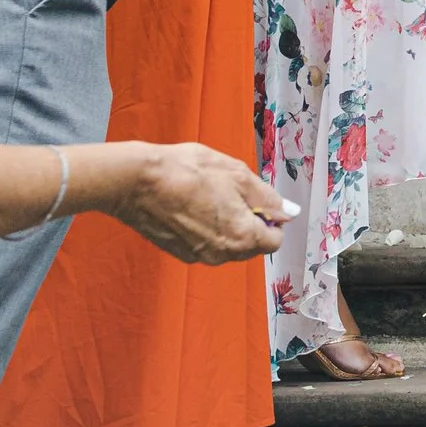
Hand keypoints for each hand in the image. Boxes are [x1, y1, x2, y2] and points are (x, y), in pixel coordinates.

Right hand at [102, 142, 292, 264]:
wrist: (137, 182)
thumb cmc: (188, 172)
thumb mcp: (239, 174)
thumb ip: (268, 198)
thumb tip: (288, 213)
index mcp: (242, 236)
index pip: (274, 241)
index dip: (273, 220)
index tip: (261, 202)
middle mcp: (221, 253)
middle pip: (251, 246)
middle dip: (251, 223)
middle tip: (234, 194)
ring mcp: (197, 255)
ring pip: (227, 246)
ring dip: (228, 226)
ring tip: (211, 196)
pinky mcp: (178, 252)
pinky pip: (205, 245)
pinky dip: (206, 230)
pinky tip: (193, 206)